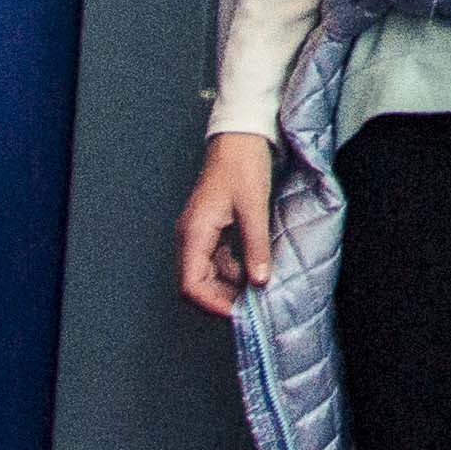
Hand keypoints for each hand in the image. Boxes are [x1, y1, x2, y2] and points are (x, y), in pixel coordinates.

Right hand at [176, 131, 276, 316]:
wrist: (241, 136)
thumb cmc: (243, 165)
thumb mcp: (254, 207)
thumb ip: (255, 246)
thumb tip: (259, 281)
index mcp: (194, 233)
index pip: (191, 286)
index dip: (213, 304)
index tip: (240, 313)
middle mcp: (191, 238)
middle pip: (197, 285)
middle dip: (222, 299)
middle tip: (254, 307)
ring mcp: (200, 234)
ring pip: (208, 275)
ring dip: (230, 286)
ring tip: (259, 292)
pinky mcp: (212, 230)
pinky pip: (218, 261)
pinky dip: (235, 271)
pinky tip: (257, 271)